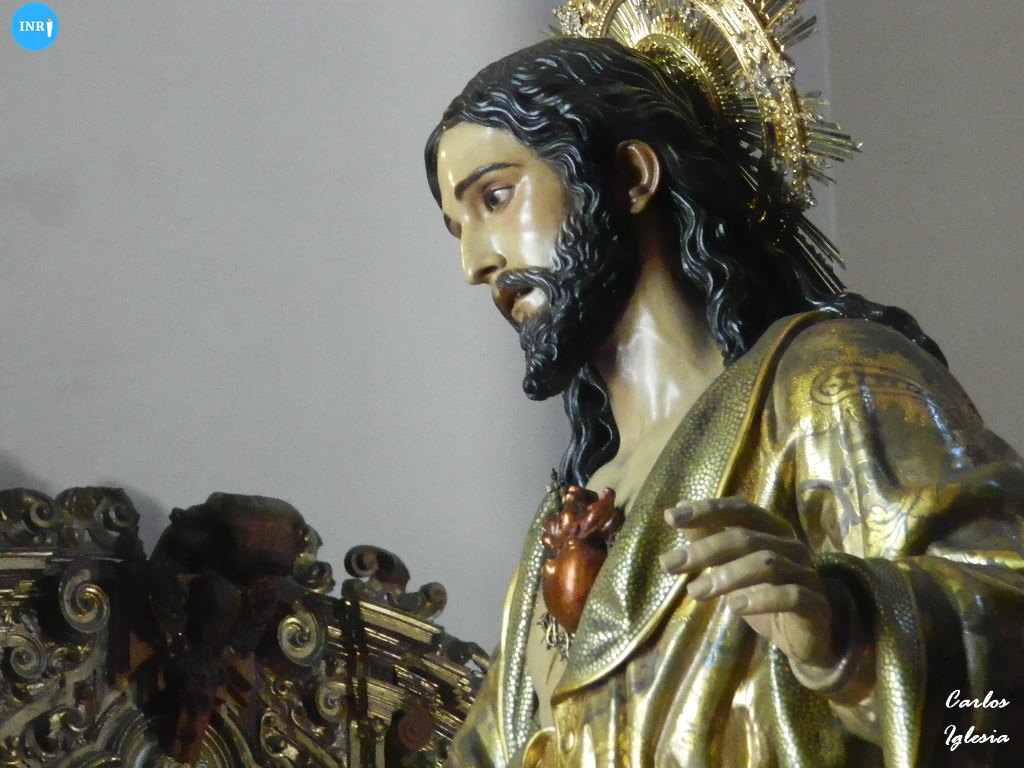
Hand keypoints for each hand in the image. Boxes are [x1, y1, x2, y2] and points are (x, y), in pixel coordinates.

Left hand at [660, 496, 837, 668]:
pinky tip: (734, 607)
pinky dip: (761, 599)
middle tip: (668, 564)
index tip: (672, 517)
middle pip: (748, 538)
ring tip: (694, 591)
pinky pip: (791, 596)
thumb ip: (709, 537)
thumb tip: (674, 512)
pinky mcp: (816, 606)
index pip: (742, 510)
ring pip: (767, 564)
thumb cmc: (764, 593)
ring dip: (727, 576)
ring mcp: (807, 574)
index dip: (709, 509)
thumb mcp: (732, 565)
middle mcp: (792, 546)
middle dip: (705, 549)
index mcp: (773, 530)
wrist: (805, 636)